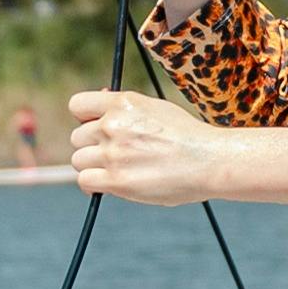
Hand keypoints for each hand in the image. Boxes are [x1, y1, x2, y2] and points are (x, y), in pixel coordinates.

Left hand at [70, 86, 226, 205]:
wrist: (209, 160)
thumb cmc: (188, 137)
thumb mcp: (156, 108)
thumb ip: (125, 111)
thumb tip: (99, 114)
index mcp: (123, 102)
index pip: (77, 105)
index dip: (84, 119)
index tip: (95, 128)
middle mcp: (113, 125)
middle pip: (77, 137)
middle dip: (92, 146)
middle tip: (114, 154)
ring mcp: (113, 153)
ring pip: (79, 161)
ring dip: (93, 167)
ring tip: (117, 170)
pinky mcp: (117, 180)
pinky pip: (85, 181)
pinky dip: (94, 185)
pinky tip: (109, 185)